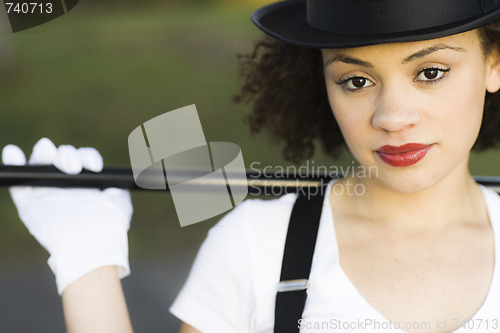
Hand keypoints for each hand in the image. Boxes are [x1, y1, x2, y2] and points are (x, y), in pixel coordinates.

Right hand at [2, 138, 132, 293]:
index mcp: (87, 185)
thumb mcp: (120, 203)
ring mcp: (48, 195)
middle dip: (66, 154)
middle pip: (60, 158)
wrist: (92, 245)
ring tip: (46, 149)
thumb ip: (118, 187)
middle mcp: (67, 187)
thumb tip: (125, 175)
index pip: (82, 160)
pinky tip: (12, 151)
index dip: (87, 156)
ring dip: (43, 154)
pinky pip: (19, 183)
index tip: (95, 167)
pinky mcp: (30, 206)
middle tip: (72, 166)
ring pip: (40, 166)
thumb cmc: (110, 227)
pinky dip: (13, 164)